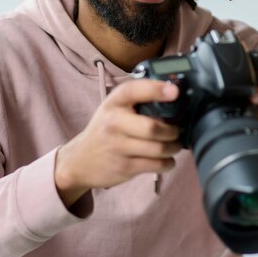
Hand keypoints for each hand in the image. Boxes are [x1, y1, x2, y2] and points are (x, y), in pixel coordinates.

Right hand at [54, 79, 181, 207]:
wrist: (81, 160)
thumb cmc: (105, 130)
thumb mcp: (113, 108)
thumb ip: (137, 100)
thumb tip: (173, 95)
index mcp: (113, 103)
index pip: (133, 90)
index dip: (155, 89)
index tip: (174, 92)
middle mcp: (113, 123)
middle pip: (152, 127)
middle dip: (173, 131)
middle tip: (177, 131)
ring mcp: (118, 147)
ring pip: (158, 148)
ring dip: (174, 147)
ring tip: (175, 145)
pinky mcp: (124, 167)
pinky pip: (156, 165)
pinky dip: (168, 163)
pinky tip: (167, 160)